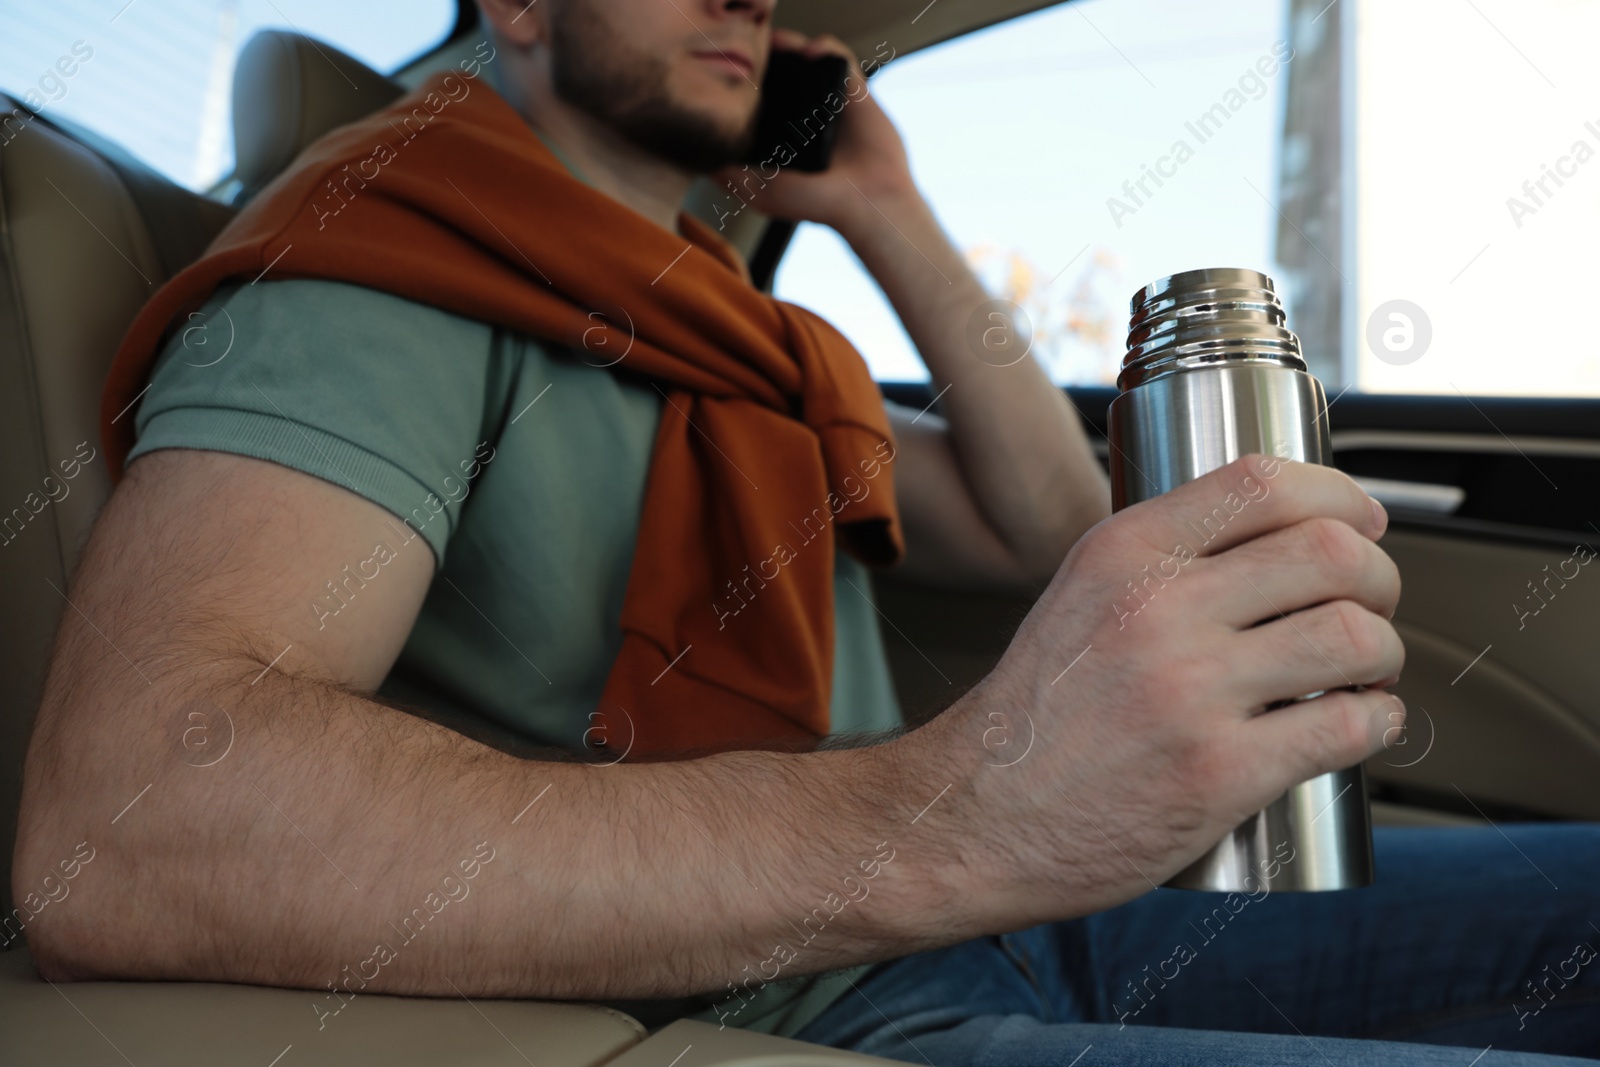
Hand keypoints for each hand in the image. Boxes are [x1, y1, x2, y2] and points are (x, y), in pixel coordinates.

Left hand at [720, 30, 915, 235]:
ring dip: (789, 46)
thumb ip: (729, 175)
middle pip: (779, 73)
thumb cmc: (817, 204)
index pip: (757, 97)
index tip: (728, 74)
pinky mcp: (854, 91)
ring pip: (805, 59)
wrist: (867, 202)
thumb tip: (698, 158)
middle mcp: (803, 116)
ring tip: (775, 44)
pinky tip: (810, 52)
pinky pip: (838, 57)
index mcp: (781, 135)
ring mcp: (829, 102)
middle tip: (748, 51)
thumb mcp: (760, 193)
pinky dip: (825, 47)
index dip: (743, 82)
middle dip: (763, 58)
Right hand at [912, 455, 1403, 926]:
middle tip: (1372, 603)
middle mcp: (1157, 609)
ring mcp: (1190, 693)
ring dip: (1386, 652)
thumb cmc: (1034, 717)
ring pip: (1353, 637)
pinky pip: (1347, 727)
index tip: (1361, 523)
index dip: (1340, 496)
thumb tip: (1270, 534)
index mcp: (1121, 553)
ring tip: (1368, 671)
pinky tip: (1364, 723)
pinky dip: (1380, 721)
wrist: (976, 817)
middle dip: (1380, 575)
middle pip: (1330, 553)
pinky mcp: (1219, 773)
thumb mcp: (1077, 596)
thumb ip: (1160, 559)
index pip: (1263, 483)